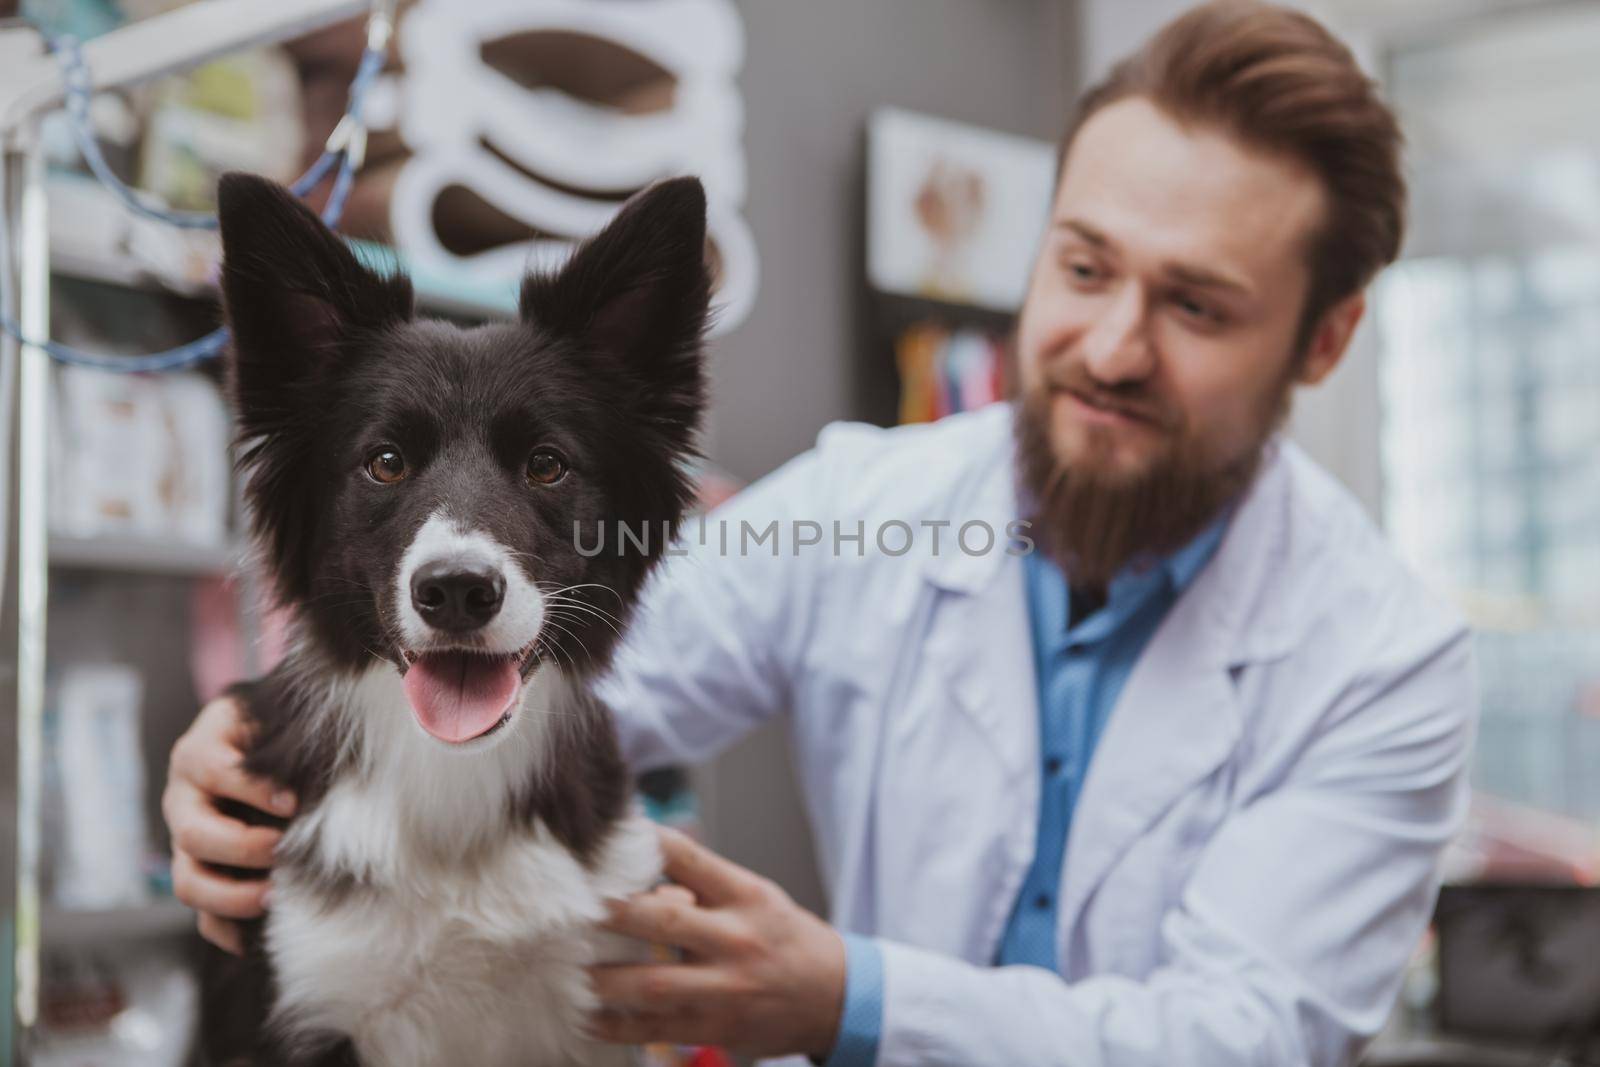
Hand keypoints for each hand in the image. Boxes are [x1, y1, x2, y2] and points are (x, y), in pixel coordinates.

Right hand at [162, 695, 295, 954]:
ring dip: (232, 897)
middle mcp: (182, 800)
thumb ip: (285, 738)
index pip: (213, 771)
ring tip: (277, 897)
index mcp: (198, 755)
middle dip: (242, 848)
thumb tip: (330, 758)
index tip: (293, 803)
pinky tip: (258, 937)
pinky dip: (227, 930)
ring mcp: (185, 843)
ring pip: (188, 882)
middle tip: (284, 851)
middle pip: (193, 835)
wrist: (252, 744)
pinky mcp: (199, 874)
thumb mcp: (271, 720)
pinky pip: (201, 915)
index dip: (251, 789)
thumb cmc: (271, 731)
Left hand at [588, 826, 846, 1059]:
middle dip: (613, 913)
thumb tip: (642, 870)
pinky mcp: (716, 1028)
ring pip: (654, 984)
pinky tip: (585, 1015)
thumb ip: (701, 885)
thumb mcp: (755, 896)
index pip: (690, 858)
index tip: (606, 836)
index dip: (646, 843)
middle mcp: (736, 939)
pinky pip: (655, 1029)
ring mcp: (726, 989)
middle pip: (665, 920)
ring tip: (564, 969)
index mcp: (746, 895)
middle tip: (569, 907)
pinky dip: (616, 1024)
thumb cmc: (783, 937)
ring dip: (603, 978)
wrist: (834, 996)